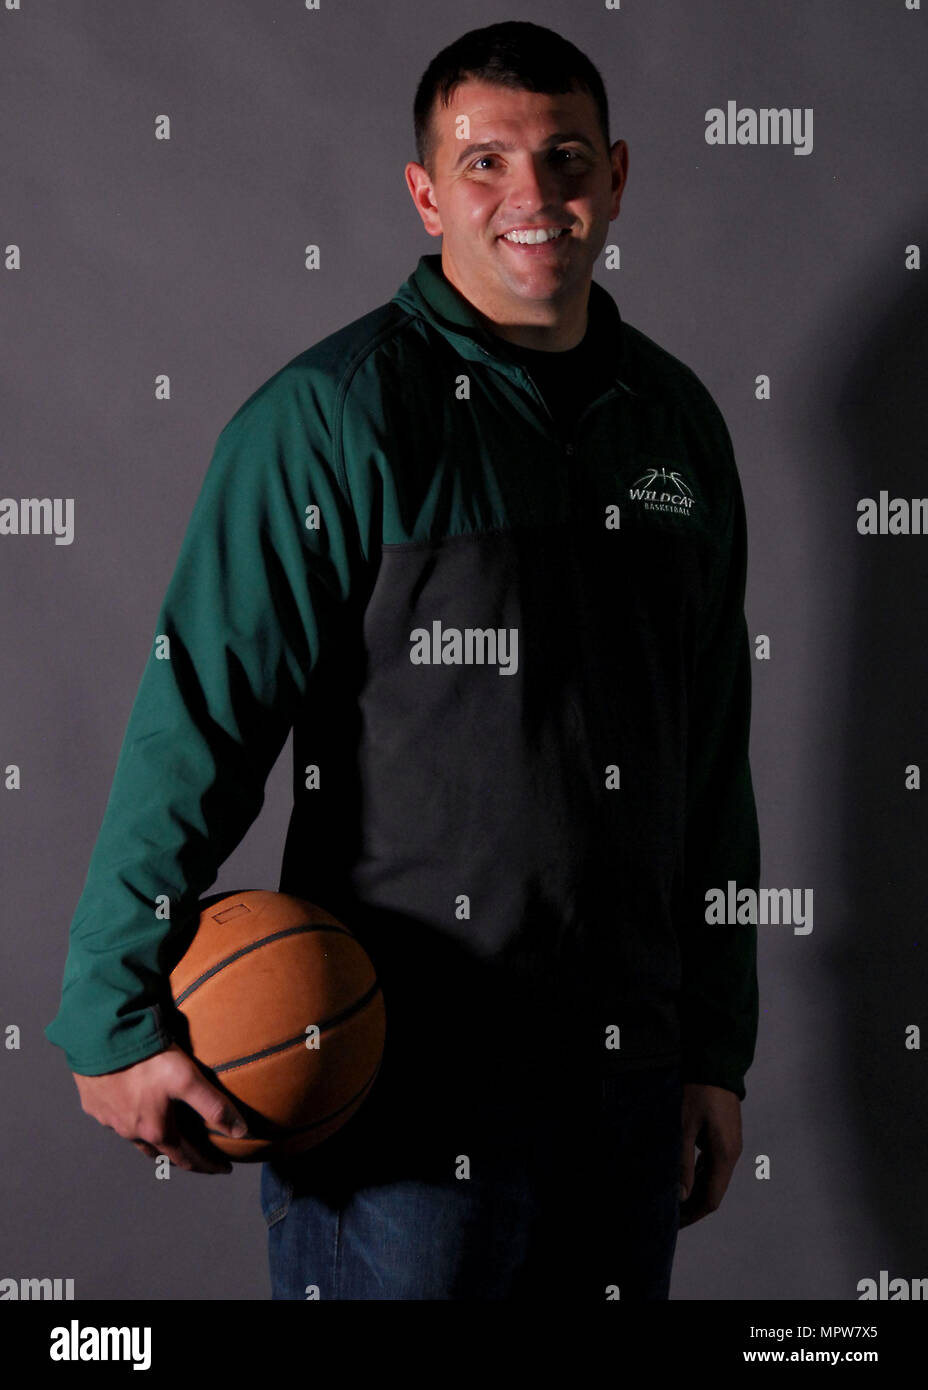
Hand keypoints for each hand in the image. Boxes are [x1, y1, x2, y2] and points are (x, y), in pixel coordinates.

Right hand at [73, 1042, 247, 1173]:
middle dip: (182, 1158)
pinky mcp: (93, 1104)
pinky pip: (113, 1119)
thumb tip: (242, 1132)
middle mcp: (131, 1132)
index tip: (224, 1168)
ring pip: (135, 1139)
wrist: (101, 1038)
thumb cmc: (147, 1059)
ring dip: (153, 1142)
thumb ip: (214, 1106)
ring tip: (166, 1136)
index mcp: (156, 1130)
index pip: (188, 1159)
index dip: (208, 1165)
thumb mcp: (188, 1079)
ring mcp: (109, 1119)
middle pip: (160, 1154)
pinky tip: (130, 1108)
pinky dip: (127, 1120)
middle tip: (198, 1155)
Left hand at [678, 1081, 742, 1226]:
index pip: (711, 1198)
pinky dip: (699, 1175)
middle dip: (692, 1205)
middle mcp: (731, 1154)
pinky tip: (683, 1177)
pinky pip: (713, 1164)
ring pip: (713, 1178)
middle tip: (669, 1213)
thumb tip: (680, 1196)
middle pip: (713, 1191)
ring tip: (673, 1198)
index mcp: (724, 1155)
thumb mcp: (685, 1127)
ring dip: (695, 1190)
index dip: (693, 1214)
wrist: (716, 1066)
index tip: (675, 1222)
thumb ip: (682, 1162)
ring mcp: (730, 1145)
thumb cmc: (698, 1093)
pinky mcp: (725, 1137)